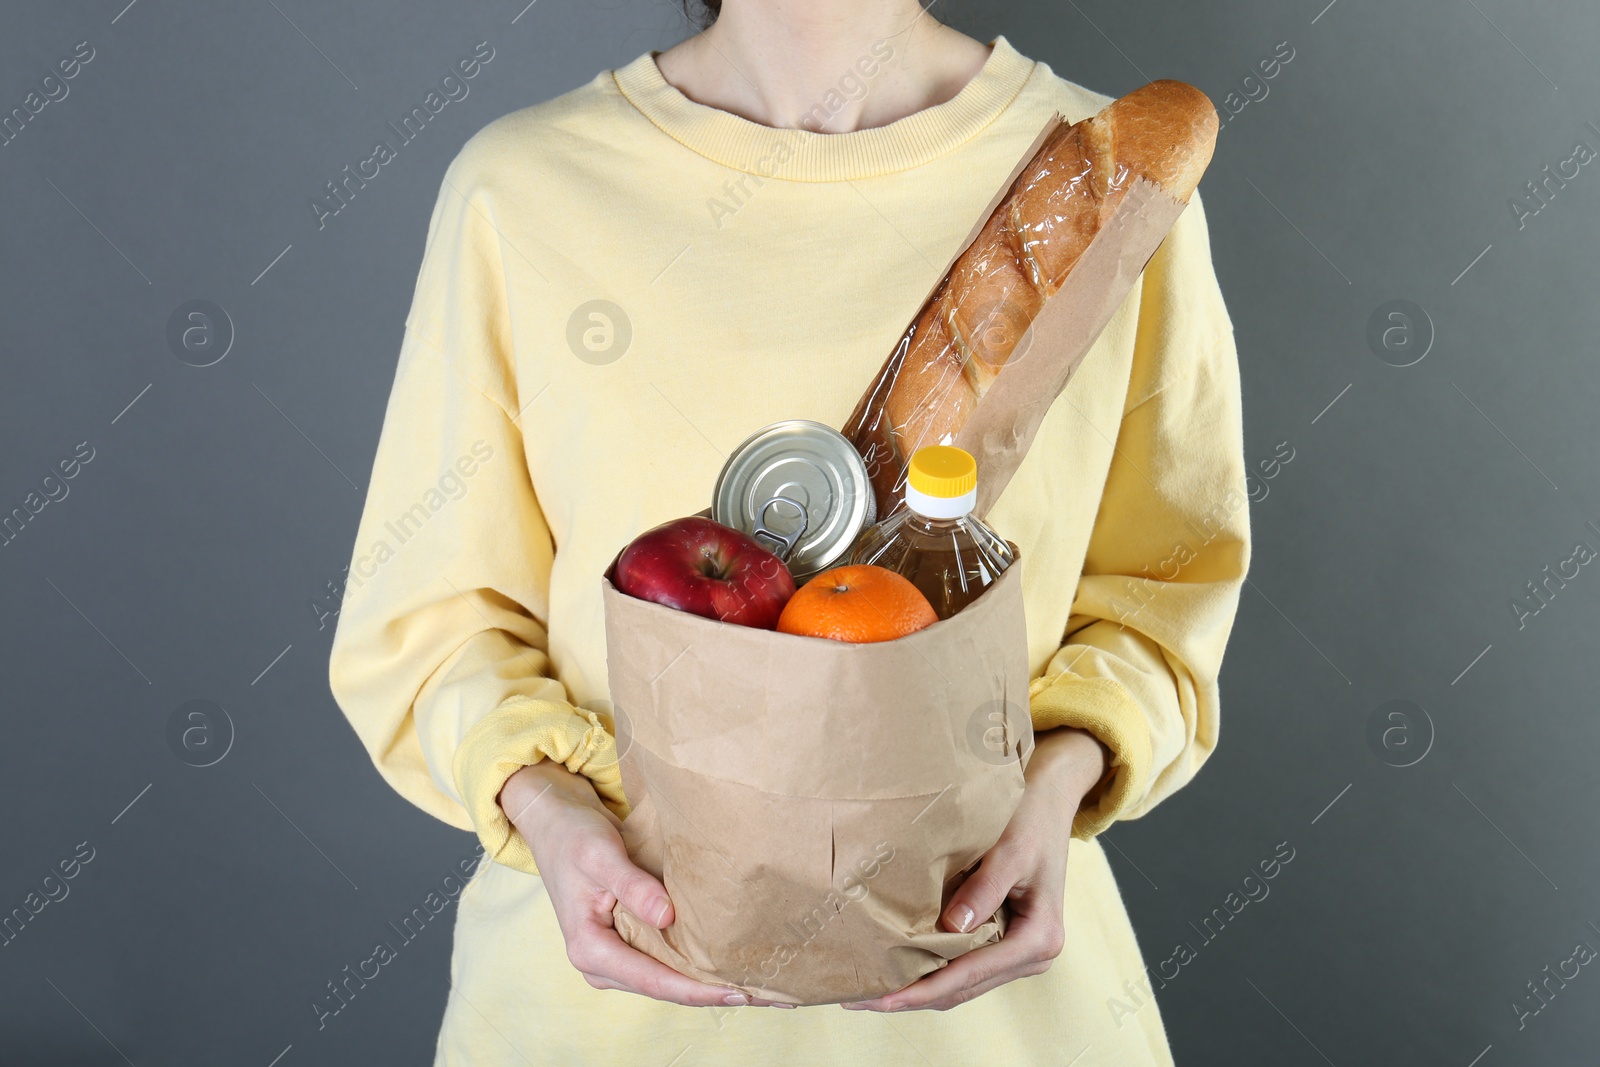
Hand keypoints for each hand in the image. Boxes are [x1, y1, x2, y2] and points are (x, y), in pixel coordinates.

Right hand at [500, 761, 790, 1007]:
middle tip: (774, 998)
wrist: (555, 824)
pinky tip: (736, 967)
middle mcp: (601, 965)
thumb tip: (668, 918)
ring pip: (671, 981)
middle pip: (668, 989)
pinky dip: (700, 967)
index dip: (699, 990)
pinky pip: (668, 963)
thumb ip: (632, 887)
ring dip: (714, 984)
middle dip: (717, 994)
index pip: (654, 980)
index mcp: (590, 949)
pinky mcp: (628, 945)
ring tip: (766, 988)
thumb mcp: (600, 855)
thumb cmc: (574, 836)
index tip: (741, 993)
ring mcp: (615, 958)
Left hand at [840, 727, 1109, 1012]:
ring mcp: (1017, 953)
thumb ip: (984, 889)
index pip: (970, 975)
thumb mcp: (1010, 851)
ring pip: (959, 985)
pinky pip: (962, 966)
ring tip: (868, 992)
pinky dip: (930, 970)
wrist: (1048, 802)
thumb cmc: (1029, 820)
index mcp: (1038, 940)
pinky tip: (896, 969)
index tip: (882, 998)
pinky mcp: (1003, 942)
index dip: (923, 989)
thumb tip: (952, 927)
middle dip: (911, 996)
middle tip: (858, 999)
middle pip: (961, 989)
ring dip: (916, 989)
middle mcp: (1031, 956)